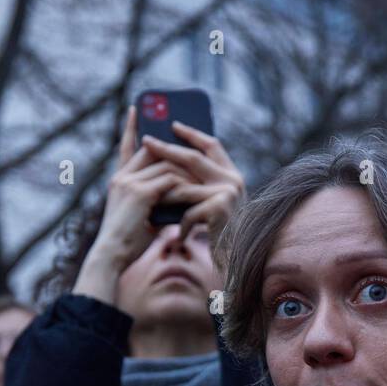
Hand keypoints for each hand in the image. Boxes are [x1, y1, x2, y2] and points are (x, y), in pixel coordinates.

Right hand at [73, 107, 181, 302]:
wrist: (112, 255)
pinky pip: (171, 181)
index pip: (126, 146)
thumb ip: (157, 198)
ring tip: (206, 178)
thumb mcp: (142, 214)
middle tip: (197, 146)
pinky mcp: (140, 192)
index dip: (130, 128)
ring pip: (167, 166)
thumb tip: (180, 192)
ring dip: (188, 172)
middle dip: (176, 149)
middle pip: (153, 151)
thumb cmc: (127, 242)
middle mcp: (122, 176)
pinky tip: (200, 191)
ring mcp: (129, 182)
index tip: (135, 109)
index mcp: (119, 180)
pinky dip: (187, 186)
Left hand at [141, 121, 244, 242]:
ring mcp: (228, 193)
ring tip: (146, 193)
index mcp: (233, 175)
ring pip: (184, 186)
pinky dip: (181, 225)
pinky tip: (178, 237)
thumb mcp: (216, 205)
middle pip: (192, 158)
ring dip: (163, 192)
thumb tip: (174, 163)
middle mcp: (234, 180)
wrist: (241, 261)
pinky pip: (188, 212)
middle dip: (167, 148)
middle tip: (146, 140)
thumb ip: (203, 185)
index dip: (192, 134)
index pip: (211, 145)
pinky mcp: (219, 209)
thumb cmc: (226, 236)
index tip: (173, 124)